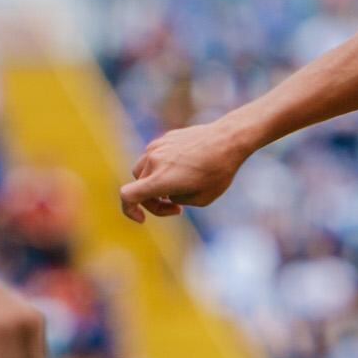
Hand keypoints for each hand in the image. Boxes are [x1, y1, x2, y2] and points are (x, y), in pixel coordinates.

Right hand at [120, 117, 253, 223]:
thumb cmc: (218, 172)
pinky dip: (161, 169)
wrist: (229, 139)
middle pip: (139, 187)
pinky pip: (154, 158)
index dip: (129, 210)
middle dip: (154, 202)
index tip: (143, 218)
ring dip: (154, 184)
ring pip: (143, 171)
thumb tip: (167, 193)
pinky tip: (183, 171)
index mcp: (160, 179)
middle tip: (177, 209)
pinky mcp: (164, 138)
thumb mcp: (200, 200)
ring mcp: (157, 147)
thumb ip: (175, 200)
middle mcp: (154, 161)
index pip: (128, 195)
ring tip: (178, 189)